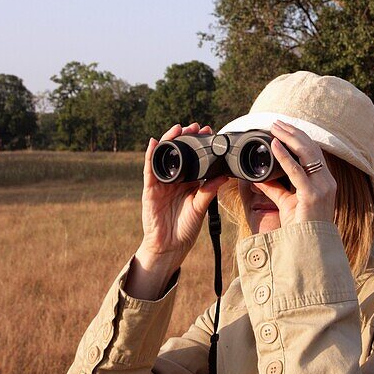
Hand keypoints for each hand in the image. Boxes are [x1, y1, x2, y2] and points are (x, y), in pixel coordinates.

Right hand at [139, 123, 229, 266]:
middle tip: (196, 126)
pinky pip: (150, 169)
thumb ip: (208, 191)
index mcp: (189, 183)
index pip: (194, 159)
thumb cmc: (185, 228)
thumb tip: (223, 175)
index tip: (209, 132)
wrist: (169, 247)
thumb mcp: (200, 207)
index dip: (199, 145)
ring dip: (170, 141)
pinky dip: (151, 155)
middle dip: (186, 138)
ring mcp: (161, 183)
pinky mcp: (150, 189)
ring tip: (177, 129)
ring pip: (164, 156)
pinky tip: (155, 143)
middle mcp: (175, 180)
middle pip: (179, 153)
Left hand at [252, 120, 336, 227]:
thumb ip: (274, 188)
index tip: (284, 128)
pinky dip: (285, 156)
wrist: (308, 248)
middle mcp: (327, 181)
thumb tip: (258, 178)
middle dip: (293, 132)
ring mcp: (322, 188)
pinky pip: (297, 171)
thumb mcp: (286, 202)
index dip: (299, 137)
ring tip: (275, 128)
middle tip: (277, 123)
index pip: (313, 152)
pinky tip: (275, 146)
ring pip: (307, 153)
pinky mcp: (312, 195)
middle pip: (311, 148)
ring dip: (289, 138)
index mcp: (324, 181)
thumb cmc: (300, 228)